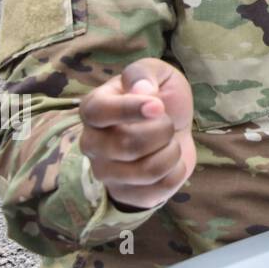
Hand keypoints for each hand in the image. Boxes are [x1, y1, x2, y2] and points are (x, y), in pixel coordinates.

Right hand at [79, 58, 196, 210]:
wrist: (174, 130)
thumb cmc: (161, 98)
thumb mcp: (157, 73)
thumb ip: (145, 73)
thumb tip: (142, 90)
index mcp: (93, 109)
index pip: (99, 112)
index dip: (130, 109)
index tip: (158, 106)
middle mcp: (91, 144)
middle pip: (128, 145)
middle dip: (162, 131)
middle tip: (167, 123)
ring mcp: (105, 173)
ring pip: (147, 171)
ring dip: (171, 152)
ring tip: (168, 143)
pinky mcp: (126, 194)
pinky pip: (160, 188)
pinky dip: (177, 171)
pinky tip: (170, 162)